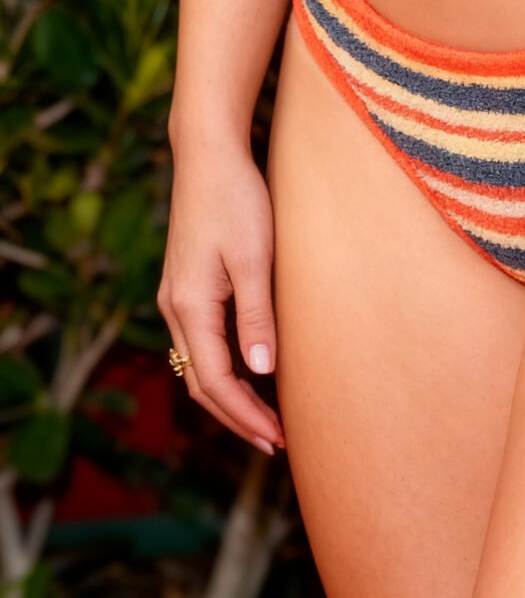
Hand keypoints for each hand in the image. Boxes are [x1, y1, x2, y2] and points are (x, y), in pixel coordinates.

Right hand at [158, 141, 284, 453]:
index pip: (215, 381)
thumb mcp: (253, 257)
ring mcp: (176, 298)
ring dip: (229, 397)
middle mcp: (174, 309)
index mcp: (189, 306)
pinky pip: (200, 344)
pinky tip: (249, 372)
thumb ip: (256, 315)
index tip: (277, 439)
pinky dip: (222, 369)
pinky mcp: (186, 285)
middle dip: (237, 417)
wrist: (208, 155)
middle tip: (276, 442)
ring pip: (198, 366)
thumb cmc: (236, 200)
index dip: (245, 415)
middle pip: (201, 383)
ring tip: (266, 419)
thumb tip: (261, 370)